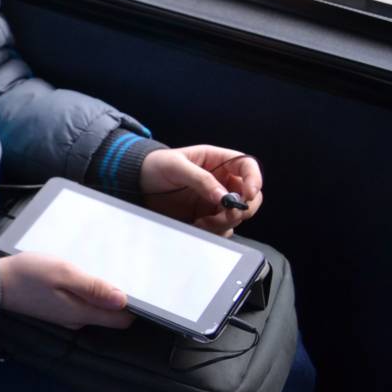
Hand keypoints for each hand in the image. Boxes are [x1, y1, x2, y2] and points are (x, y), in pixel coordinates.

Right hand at [0, 251, 133, 329]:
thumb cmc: (27, 275)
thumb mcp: (62, 273)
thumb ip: (93, 287)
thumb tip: (123, 299)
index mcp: (82, 312)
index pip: (122, 319)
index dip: (134, 304)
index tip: (136, 284)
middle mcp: (78, 319)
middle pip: (111, 314)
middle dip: (118, 296)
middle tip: (118, 269)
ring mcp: (67, 316)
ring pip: (95, 307)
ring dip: (100, 291)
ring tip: (98, 267)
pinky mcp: (57, 309)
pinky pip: (81, 302)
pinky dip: (85, 290)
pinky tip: (79, 274)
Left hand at [140, 145, 261, 235]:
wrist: (137, 183)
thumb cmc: (155, 166)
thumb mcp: (175, 166)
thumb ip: (200, 178)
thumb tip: (223, 196)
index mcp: (217, 160)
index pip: (247, 166)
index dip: (254, 179)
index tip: (248, 194)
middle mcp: (222, 180)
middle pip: (251, 196)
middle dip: (242, 208)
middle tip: (226, 213)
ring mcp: (216, 200)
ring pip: (238, 215)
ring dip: (225, 222)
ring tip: (202, 221)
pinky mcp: (208, 216)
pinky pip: (224, 228)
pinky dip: (216, 231)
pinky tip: (198, 225)